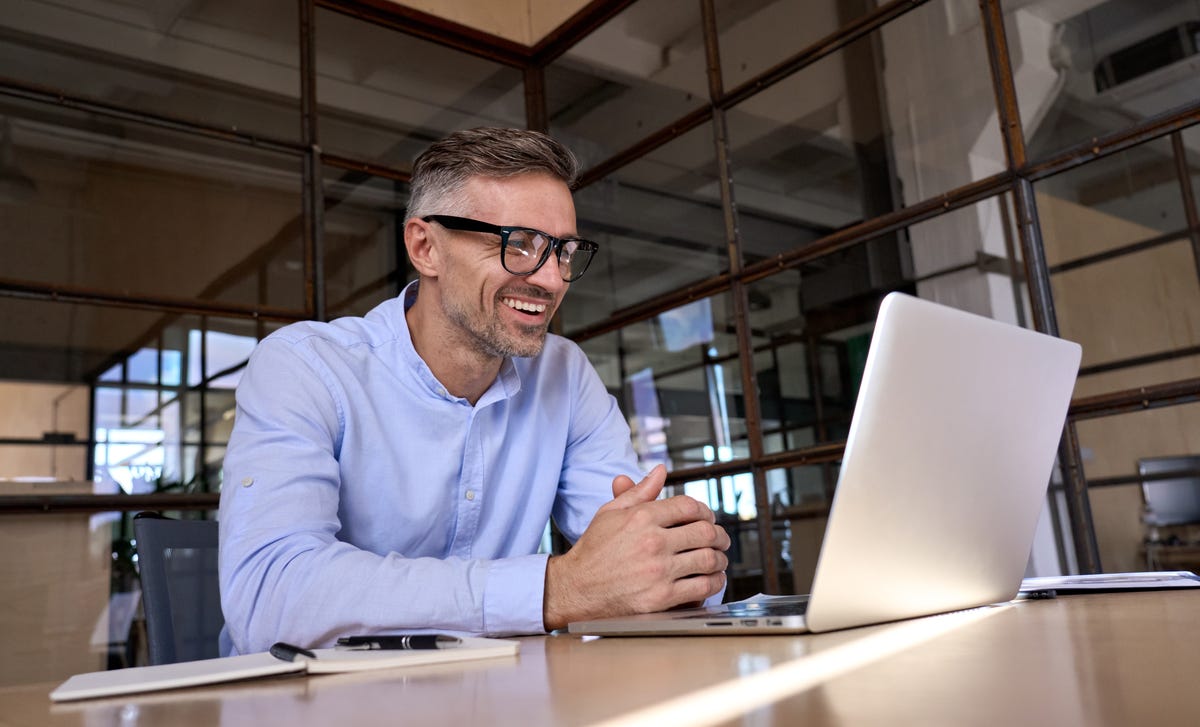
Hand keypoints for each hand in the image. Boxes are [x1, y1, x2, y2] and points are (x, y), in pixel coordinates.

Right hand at [543, 465, 729, 629]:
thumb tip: (660, 471)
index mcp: (641, 518)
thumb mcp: (610, 513)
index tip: (708, 518)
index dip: (705, 511)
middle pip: (705, 532)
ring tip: (719, 559)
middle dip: (719, 535)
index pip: (689, 507)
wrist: (575, 589)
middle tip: (721, 539)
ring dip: (720, 559)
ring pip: (708, 559)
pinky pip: (702, 587)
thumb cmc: (593, 551)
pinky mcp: (662, 598)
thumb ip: (639, 492)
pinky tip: (712, 580)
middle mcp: (652, 542)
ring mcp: (658, 571)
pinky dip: (714, 582)